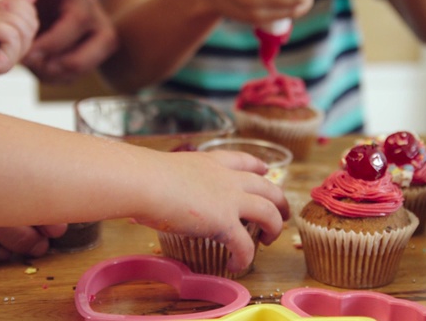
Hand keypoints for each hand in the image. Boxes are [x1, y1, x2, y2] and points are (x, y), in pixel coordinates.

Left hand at [0, 0, 117, 83]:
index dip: (54, 41)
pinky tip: (33, 65)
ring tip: (28, 63)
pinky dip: (52, 76)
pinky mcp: (83, 54)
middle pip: (95, 49)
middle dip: (60, 64)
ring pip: (82, 68)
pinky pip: (73, 75)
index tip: (27, 51)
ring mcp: (92, 38)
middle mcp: (95, 18)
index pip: (79, 21)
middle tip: (30, 65)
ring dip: (54, 73)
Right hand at [134, 150, 288, 272]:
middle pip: (266, 186)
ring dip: (275, 227)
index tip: (266, 169)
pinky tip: (237, 264)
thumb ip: (166, 185)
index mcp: (210, 162)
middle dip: (279, 199)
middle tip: (282, 212)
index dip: (258, 165)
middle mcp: (226, 178)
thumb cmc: (142, 177)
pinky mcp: (225, 222)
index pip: (243, 160)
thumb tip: (146, 200)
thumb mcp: (163, 173)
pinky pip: (245, 245)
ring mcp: (229, 199)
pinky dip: (245, 257)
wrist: (145, 182)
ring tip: (272, 240)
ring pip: (269, 212)